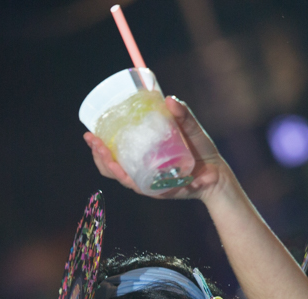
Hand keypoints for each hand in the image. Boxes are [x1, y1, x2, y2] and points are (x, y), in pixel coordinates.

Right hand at [84, 96, 237, 203]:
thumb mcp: (189, 127)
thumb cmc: (201, 150)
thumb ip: (181, 113)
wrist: (218, 173)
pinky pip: (140, 186)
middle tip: (92, 140)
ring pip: (121, 177)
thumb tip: (169, 98)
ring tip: (101, 152)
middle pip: (111, 167)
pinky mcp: (159, 191)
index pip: (113, 154)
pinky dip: (128, 177)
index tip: (89, 132)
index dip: (98, 146)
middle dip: (98, 156)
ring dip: (108, 165)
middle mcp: (142, 172)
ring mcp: (149, 183)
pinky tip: (119, 169)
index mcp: (142, 157)